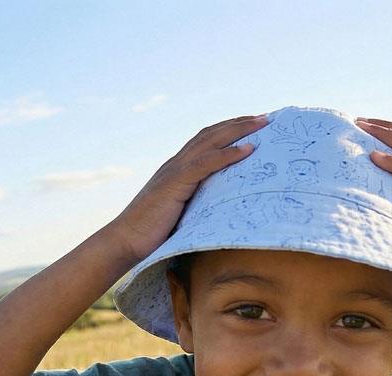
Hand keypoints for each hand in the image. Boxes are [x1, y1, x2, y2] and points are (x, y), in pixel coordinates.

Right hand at [110, 114, 267, 264]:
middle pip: (212, 134)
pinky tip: (248, 149)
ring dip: (239, 130)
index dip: (228, 131)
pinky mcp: (176, 184)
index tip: (251, 126)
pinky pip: (206, 164)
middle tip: (265, 118)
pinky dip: (228, 154)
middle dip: (239, 123)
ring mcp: (175, 171)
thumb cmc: (151, 235)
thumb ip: (193, 206)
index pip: (205, 141)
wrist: (126, 240)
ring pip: (211, 141)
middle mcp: (176, 163)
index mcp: (177, 169)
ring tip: (262, 124)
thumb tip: (213, 214)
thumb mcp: (178, 215)